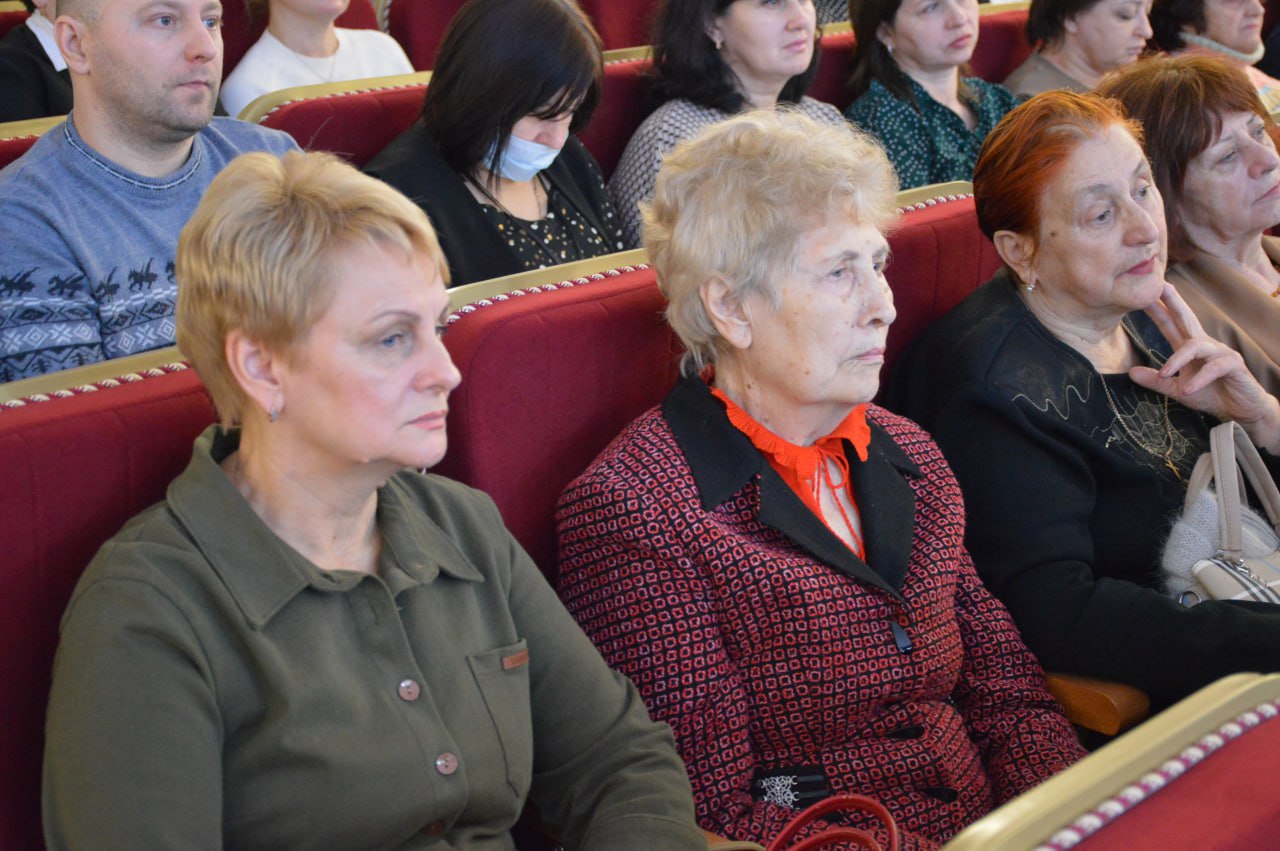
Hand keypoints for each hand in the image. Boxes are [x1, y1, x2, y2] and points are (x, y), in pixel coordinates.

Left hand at [1131, 284, 1279, 453]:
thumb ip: (1157, 381)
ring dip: (1177, 360)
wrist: (1241, 409)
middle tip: (1158, 287)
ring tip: (1165, 375)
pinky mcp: (1233, 364)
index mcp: (1189, 348)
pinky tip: (1188, 390)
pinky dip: (1199, 378)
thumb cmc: (1211, 395)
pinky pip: (1214, 367)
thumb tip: (1130, 372)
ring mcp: (1220, 352)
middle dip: (1172, 302)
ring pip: (1195, 346)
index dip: (1157, 310)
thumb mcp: (1178, 390)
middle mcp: (1204, 345)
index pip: (1170, 324)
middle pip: (1186, 318)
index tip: (1140, 296)